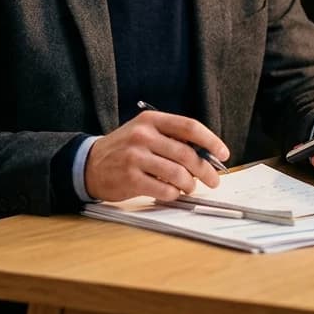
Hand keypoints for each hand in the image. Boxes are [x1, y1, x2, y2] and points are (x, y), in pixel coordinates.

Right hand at [84, 111, 228, 202]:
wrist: (89, 164)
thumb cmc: (124, 149)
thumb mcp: (145, 132)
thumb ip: (172, 139)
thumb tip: (206, 155)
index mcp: (151, 120)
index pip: (189, 127)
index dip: (211, 141)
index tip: (223, 153)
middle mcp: (143, 136)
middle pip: (187, 153)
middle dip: (206, 170)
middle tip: (213, 180)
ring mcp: (135, 157)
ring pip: (178, 173)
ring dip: (190, 184)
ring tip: (190, 187)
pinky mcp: (130, 179)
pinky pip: (164, 189)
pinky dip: (173, 193)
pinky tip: (171, 192)